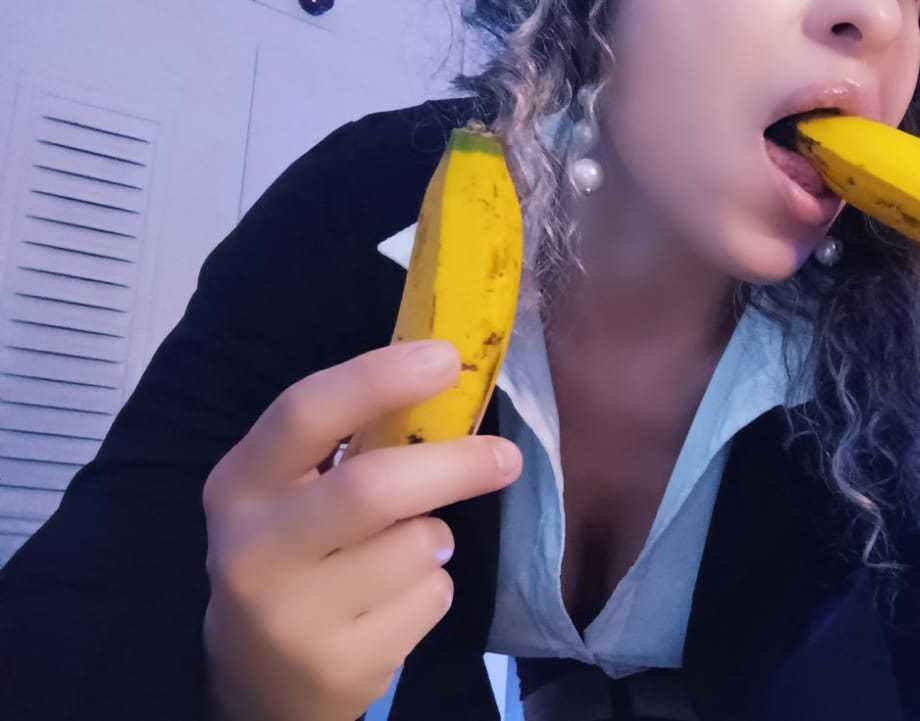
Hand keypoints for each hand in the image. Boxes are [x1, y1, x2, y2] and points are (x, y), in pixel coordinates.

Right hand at [200, 341, 521, 720]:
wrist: (263, 677)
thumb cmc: (297, 554)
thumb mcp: (294, 494)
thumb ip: (351, 445)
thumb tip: (448, 376)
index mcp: (240, 484)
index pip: (304, 414)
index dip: (379, 378)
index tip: (448, 358)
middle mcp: (252, 549)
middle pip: (372, 489)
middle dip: (453, 465)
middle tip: (505, 455)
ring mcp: (292, 615)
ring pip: (416, 548)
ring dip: (435, 540)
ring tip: (406, 551)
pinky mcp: (340, 664)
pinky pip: (430, 599)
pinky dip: (432, 588)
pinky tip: (392, 603)